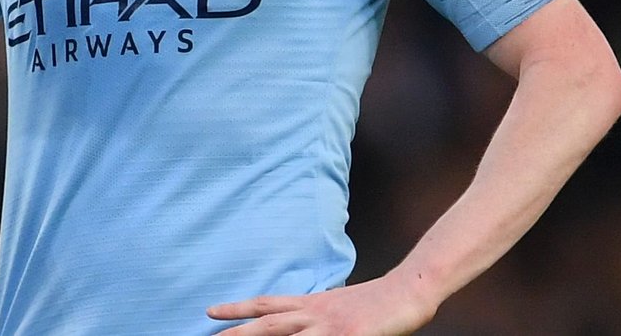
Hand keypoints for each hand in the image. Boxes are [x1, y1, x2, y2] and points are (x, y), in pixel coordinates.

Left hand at [205, 275, 437, 334]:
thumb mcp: (339, 308)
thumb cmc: (376, 304)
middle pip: (268, 323)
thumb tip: (300, 322)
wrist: (409, 289)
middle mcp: (316, 314)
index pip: (267, 304)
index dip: (238, 308)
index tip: (211, 312)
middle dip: (237, 332)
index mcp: (312, 304)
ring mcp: (332, 327)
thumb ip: (317, 317)